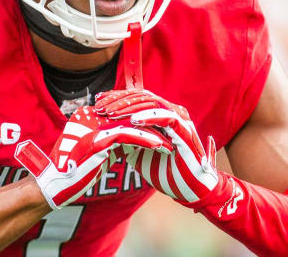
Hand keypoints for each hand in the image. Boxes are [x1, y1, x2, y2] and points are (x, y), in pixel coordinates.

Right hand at [14, 106, 171, 208]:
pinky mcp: (98, 140)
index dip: (143, 120)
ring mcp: (93, 126)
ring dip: (154, 133)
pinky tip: (160, 147)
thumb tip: (131, 138)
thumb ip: (110, 140)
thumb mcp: (96, 150)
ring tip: (170, 143)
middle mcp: (89, 115)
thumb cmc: (74, 171)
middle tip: (171, 133)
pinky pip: (129, 136)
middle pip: (129, 114)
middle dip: (152, 124)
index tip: (161, 128)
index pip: (122, 111)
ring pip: (132, 123)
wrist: (55, 185)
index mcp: (87, 114)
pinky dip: (146, 141)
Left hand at [95, 90, 219, 204]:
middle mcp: (172, 113)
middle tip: (100, 106)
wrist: (190, 191)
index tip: (98, 102)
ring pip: (152, 103)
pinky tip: (133, 120)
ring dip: (130, 107)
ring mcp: (180, 120)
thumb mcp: (139, 152)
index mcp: (162, 115)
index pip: (137, 97)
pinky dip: (149, 117)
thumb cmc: (166, 172)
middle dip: (119, 100)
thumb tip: (105, 131)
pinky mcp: (185, 130)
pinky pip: (166, 117)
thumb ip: (127, 138)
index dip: (117, 97)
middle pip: (143, 96)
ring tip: (112, 113)